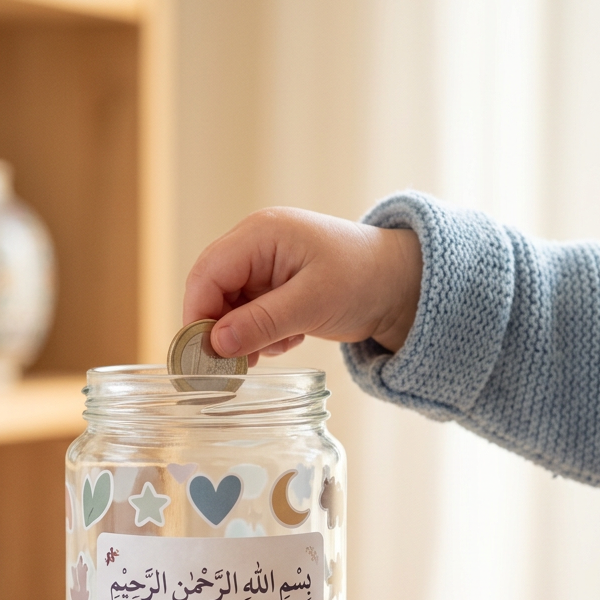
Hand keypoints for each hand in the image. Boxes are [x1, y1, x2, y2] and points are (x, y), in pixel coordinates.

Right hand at [183, 207, 422, 363]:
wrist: (401, 284)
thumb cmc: (364, 279)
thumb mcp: (313, 303)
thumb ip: (262, 322)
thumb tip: (216, 345)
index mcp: (260, 234)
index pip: (206, 274)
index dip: (198, 315)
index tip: (204, 356)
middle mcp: (254, 245)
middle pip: (211, 290)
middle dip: (220, 329)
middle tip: (233, 365)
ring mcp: (262, 266)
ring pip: (228, 307)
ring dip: (245, 335)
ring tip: (278, 346)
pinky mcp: (272, 287)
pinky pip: (248, 315)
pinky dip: (262, 335)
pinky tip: (290, 338)